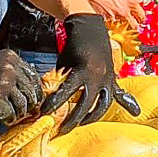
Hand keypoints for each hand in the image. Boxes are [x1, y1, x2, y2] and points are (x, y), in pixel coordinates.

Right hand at [0, 50, 40, 118]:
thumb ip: (12, 69)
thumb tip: (29, 84)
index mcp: (11, 58)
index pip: (33, 76)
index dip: (36, 89)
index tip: (36, 97)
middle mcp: (10, 69)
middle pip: (31, 90)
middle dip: (32, 103)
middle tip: (30, 110)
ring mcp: (4, 84)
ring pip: (22, 104)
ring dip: (21, 113)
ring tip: (17, 116)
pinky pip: (10, 113)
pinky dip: (10, 118)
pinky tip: (6, 119)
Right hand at [46, 14, 116, 131]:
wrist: (87, 26)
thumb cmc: (92, 48)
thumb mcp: (103, 68)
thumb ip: (104, 84)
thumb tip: (100, 99)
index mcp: (111, 81)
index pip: (107, 104)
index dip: (96, 116)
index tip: (84, 124)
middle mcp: (106, 80)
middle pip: (97, 107)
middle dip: (83, 120)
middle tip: (68, 130)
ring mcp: (96, 75)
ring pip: (84, 102)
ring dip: (71, 116)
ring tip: (59, 125)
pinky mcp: (82, 68)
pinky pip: (67, 90)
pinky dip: (57, 100)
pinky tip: (47, 107)